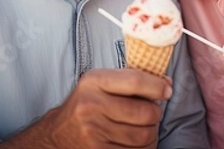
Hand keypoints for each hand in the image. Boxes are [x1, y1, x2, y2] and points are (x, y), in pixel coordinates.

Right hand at [0, 69, 171, 148]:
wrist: (56, 135)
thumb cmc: (86, 104)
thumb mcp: (100, 83)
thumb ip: (130, 80)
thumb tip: (167, 84)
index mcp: (94, 82)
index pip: (135, 81)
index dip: (157, 86)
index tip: (167, 90)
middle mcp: (91, 106)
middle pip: (144, 112)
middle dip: (154, 113)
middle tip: (150, 112)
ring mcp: (94, 133)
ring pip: (144, 136)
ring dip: (151, 133)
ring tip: (142, 127)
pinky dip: (143, 148)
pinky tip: (136, 141)